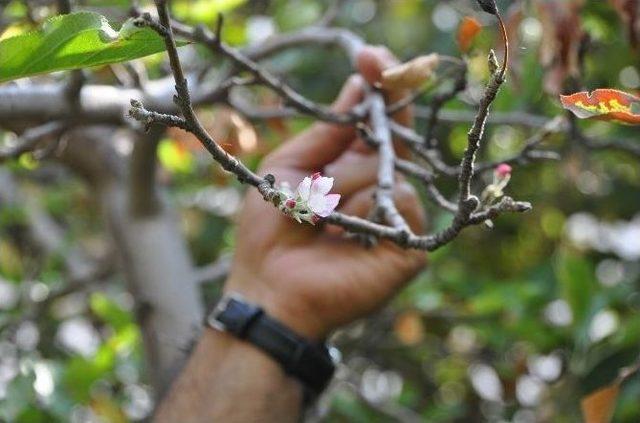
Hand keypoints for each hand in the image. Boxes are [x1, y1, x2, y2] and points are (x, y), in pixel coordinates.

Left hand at [225, 46, 425, 339]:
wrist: (269, 286)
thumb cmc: (271, 229)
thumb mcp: (290, 167)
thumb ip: (328, 131)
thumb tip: (356, 85)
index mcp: (350, 170)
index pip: (378, 125)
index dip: (381, 91)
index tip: (374, 57)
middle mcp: (378, 188)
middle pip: (395, 137)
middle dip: (384, 110)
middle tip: (376, 79)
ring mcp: (396, 217)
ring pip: (389, 169)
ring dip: (345, 184)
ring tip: (317, 215)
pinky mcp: (409, 245)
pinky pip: (400, 201)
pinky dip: (365, 210)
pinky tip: (341, 233)